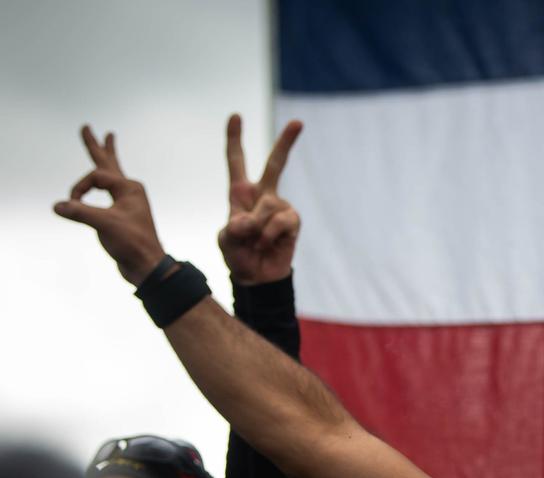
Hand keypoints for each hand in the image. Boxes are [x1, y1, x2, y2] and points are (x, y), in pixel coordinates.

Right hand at [53, 127, 166, 285]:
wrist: (146, 266)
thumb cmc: (133, 244)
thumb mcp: (104, 225)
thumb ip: (80, 212)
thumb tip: (57, 205)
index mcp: (130, 188)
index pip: (95, 178)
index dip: (79, 189)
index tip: (73, 204)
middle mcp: (130, 190)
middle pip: (108, 163)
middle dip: (97, 146)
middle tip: (88, 127)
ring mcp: (126, 201)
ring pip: (110, 174)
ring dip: (106, 157)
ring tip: (107, 139)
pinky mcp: (121, 213)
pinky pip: (108, 190)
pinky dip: (102, 181)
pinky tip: (103, 180)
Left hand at [218, 114, 302, 285]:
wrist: (257, 277)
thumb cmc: (238, 255)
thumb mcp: (225, 240)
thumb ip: (234, 228)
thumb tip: (251, 221)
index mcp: (240, 193)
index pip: (236, 161)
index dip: (234, 139)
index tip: (235, 116)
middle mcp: (263, 195)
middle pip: (276, 164)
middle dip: (287, 142)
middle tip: (299, 122)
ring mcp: (280, 207)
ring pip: (268, 205)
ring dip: (257, 227)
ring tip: (255, 242)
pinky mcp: (292, 221)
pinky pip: (279, 221)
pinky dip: (269, 235)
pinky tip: (267, 244)